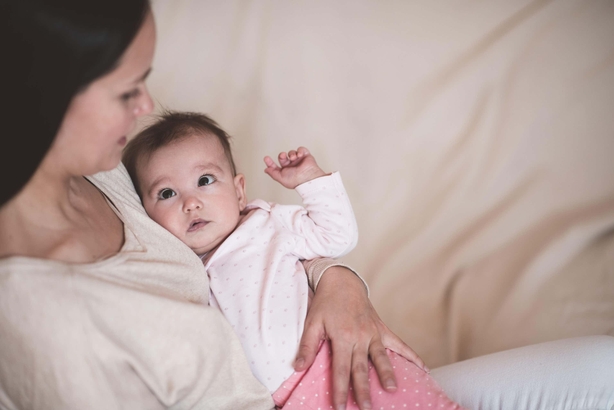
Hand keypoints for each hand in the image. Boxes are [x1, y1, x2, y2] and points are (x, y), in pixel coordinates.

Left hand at [263, 147, 325, 188]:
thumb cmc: (296, 181)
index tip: (266, 158)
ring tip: (293, 158)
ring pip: (291, 153)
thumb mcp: (281, 178)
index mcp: (285, 172)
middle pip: (283, 157)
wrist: (308, 178)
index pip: (276, 166)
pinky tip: (299, 155)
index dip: (270, 162)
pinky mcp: (305, 156)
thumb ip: (273, 173)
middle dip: (281, 156)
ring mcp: (298, 161)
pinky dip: (299, 151)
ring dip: (291, 154)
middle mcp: (291, 166)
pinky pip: (300, 149)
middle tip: (283, 156)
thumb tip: (266, 170)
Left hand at [295, 267, 427, 409]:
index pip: (341, 368)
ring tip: (393, 390)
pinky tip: (423, 369)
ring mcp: (374, 332)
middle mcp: (360, 336)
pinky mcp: (382, 329)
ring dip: (387, 374)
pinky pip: (399, 344)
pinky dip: (412, 356)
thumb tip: (298, 367)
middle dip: (363, 389)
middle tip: (366, 407)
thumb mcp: (312, 322)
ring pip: (382, 357)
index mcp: (342, 336)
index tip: (340, 406)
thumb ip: (307, 346)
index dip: (340, 389)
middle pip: (361, 367)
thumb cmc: (325, 303)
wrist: (342, 282)